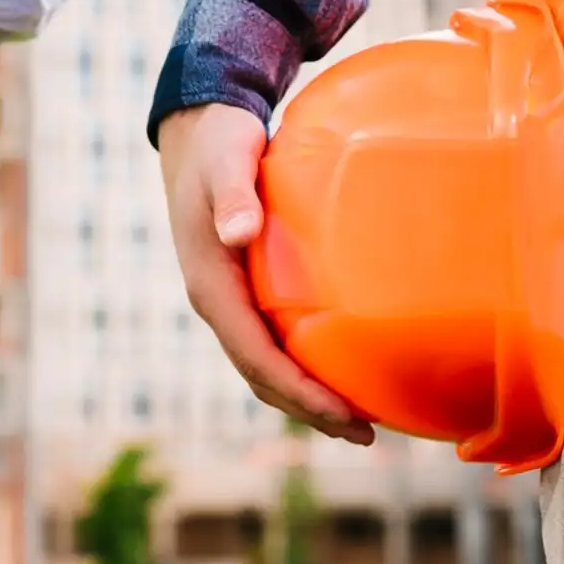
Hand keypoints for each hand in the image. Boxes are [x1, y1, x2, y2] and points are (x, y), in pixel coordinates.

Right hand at [158, 103, 374, 444]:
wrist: (198, 130)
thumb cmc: (219, 145)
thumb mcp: (227, 163)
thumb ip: (234, 197)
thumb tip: (238, 232)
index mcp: (210, 284)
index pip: (254, 355)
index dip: (297, 391)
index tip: (342, 414)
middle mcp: (216, 301)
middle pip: (260, 375)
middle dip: (308, 409)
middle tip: (365, 433)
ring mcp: (228, 298)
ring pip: (264, 365)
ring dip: (305, 397)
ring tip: (357, 419)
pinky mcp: (242, 289)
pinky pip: (270, 341)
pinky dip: (301, 367)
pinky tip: (337, 367)